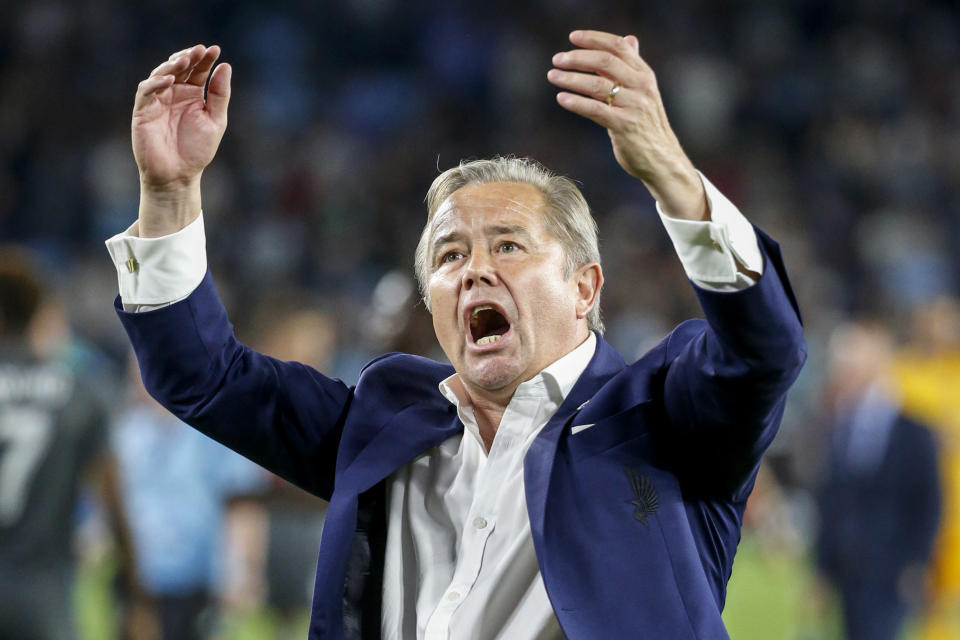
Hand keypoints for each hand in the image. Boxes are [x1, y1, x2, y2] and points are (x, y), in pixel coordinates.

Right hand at [131, 45, 230, 235]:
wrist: (178, 175)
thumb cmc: (196, 150)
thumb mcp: (215, 120)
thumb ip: (219, 95)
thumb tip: (225, 66)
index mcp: (192, 95)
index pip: (197, 71)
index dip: (205, 59)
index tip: (215, 49)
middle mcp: (174, 94)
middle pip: (179, 68)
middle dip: (189, 56)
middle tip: (199, 50)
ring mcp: (157, 101)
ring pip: (160, 74)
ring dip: (172, 65)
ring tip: (185, 60)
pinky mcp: (143, 111)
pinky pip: (146, 91)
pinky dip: (156, 83)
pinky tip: (169, 80)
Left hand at [548, 30, 706, 219]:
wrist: (662, 158)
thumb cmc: (647, 124)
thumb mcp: (643, 92)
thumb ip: (631, 67)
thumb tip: (629, 39)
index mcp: (644, 74)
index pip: (619, 47)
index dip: (594, 39)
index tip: (573, 37)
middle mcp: (642, 86)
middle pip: (606, 61)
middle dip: (578, 57)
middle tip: (557, 59)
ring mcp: (634, 106)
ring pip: (598, 84)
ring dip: (571, 78)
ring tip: (553, 75)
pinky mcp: (624, 126)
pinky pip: (595, 109)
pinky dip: (576, 102)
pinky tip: (561, 98)